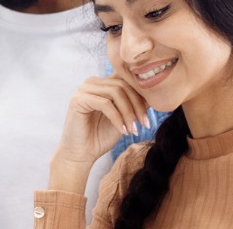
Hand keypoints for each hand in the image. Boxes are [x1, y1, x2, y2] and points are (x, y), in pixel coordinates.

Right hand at [49, 74, 150, 192]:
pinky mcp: (77, 100)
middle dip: (137, 105)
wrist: (82, 154)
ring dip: (129, 112)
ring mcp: (83, 89)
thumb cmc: (101, 136)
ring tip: (134, 129)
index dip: (141, 94)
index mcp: (103, 82)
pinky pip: (105, 104)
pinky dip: (117, 118)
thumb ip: (134, 103)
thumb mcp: (124, 117)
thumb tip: (155, 94)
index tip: (149, 116)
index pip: (127, 78)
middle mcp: (92, 82)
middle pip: (123, 84)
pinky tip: (123, 131)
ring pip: (116, 92)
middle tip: (145, 124)